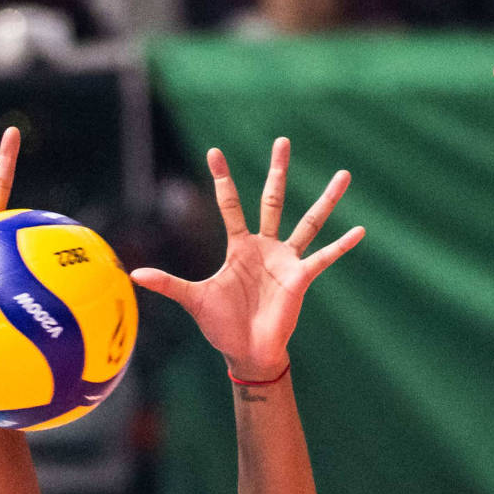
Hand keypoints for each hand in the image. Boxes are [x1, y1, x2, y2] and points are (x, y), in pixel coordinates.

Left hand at [131, 138, 362, 381]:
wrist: (248, 352)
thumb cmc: (222, 327)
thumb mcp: (193, 300)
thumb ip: (168, 283)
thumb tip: (133, 274)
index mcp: (239, 247)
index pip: (231, 204)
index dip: (223, 180)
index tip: (215, 152)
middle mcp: (265, 247)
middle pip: (274, 200)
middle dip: (278, 171)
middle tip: (282, 141)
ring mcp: (286, 260)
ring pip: (309, 221)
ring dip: (326, 199)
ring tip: (344, 174)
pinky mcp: (302, 278)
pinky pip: (324, 258)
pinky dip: (342, 245)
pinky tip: (360, 230)